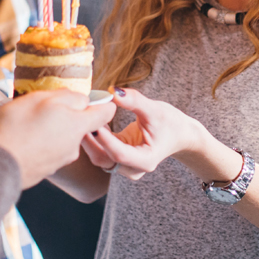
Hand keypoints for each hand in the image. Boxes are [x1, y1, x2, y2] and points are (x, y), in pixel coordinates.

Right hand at [0, 91, 116, 187]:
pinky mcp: (47, 169)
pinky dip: (40, 142)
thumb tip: (83, 99)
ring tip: (26, 124)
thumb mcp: (42, 99)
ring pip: (63, 136)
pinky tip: (22, 139)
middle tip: (42, 108)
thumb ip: (69, 96)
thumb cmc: (17, 128)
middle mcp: (75, 145)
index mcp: (78, 125)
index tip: (90, 97)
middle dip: (66, 113)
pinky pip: (49, 149)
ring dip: (50, 128)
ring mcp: (62, 159)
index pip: (106, 112)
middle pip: (80, 123)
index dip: (101, 102)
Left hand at [85, 87, 202, 181]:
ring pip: (99, 155)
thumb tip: (113, 91)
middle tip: (79, 117)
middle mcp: (132, 168)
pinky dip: (94, 135)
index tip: (94, 123)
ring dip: (89, 138)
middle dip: (90, 140)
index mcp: (146, 161)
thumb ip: (135, 101)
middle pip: (104, 159)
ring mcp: (123, 165)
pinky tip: (88, 119)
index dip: (105, 140)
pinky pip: (100, 149)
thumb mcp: (156, 110)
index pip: (120, 154)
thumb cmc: (171, 123)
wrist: (179, 134)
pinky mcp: (117, 157)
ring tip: (81, 116)